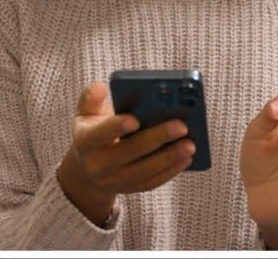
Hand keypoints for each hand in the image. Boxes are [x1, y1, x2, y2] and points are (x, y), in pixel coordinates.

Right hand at [57, 82, 194, 225]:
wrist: (88, 169)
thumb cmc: (94, 131)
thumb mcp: (86, 113)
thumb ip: (91, 98)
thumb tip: (100, 87)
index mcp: (86, 141)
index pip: (100, 134)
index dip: (116, 127)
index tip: (135, 119)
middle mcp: (97, 164)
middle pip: (129, 152)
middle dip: (157, 138)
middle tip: (182, 126)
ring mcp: (113, 180)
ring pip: (144, 170)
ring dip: (169, 157)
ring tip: (191, 144)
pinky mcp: (129, 189)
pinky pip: (151, 182)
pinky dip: (170, 171)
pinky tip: (187, 158)